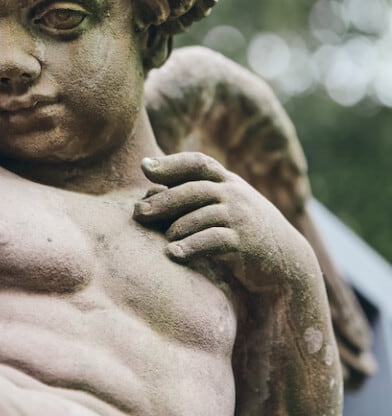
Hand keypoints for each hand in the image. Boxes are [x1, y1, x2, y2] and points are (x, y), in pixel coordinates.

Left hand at [133, 152, 311, 293]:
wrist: (286, 261)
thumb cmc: (244, 231)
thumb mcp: (225, 205)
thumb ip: (194, 195)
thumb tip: (148, 191)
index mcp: (227, 182)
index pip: (198, 163)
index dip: (171, 163)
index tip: (145, 168)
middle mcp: (234, 194)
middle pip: (193, 190)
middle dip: (163, 200)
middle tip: (138, 212)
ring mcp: (241, 217)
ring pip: (201, 216)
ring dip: (176, 227)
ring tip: (162, 240)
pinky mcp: (246, 244)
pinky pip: (213, 241)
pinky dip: (191, 247)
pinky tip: (173, 254)